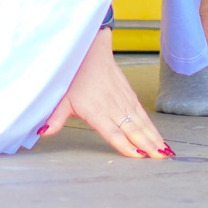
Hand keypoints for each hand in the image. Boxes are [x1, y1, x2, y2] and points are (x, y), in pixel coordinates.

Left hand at [41, 29, 171, 159]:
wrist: (91, 49)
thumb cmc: (75, 75)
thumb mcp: (61, 97)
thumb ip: (55, 117)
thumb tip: (43, 133)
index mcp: (96, 110)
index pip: (113, 131)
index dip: (125, 144)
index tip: (137, 155)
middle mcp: (112, 106)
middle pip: (132, 129)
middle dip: (147, 144)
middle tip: (160, 157)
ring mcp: (123, 100)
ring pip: (140, 122)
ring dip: (153, 136)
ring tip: (164, 151)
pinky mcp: (129, 95)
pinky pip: (142, 113)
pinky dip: (151, 125)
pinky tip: (158, 136)